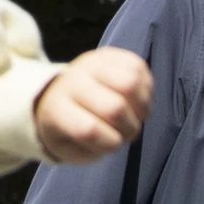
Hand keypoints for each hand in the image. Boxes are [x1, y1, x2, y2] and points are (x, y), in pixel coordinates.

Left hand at [36, 47, 154, 164]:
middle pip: (115, 108)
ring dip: (142, 107)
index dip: (111, 143)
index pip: (89, 130)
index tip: (113, 145)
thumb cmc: (68, 126)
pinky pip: (139, 67)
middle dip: (130, 128)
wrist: (59, 90)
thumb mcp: (68, 148)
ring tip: (135, 114)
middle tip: (127, 132)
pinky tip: (137, 98)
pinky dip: (146, 89)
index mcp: (57, 108)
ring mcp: (93, 63)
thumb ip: (90, 150)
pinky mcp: (112, 53)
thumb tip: (115, 138)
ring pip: (131, 83)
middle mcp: (74, 80)